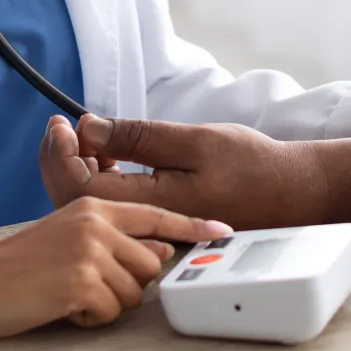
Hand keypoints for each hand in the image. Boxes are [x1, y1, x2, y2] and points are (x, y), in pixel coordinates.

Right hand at [0, 196, 231, 335]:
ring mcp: (90, 252)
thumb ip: (115, 238)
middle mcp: (96, 224)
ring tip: (72, 294)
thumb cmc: (17, 265)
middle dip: (128, 284)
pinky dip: (90, 317)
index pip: (156, 215)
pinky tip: (64, 306)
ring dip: (107, 303)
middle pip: (150, 263)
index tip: (220, 231)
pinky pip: (111, 310)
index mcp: (94, 207)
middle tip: (89, 286)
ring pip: (134, 291)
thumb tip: (159, 249)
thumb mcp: (69, 236)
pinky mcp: (81, 282)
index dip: (192, 226)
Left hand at [41, 113, 330, 231]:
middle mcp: (146, 225)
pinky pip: (114, 208)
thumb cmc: (251, 165)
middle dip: (59, 161)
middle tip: (60, 126)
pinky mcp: (160, 223)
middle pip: (78, 202)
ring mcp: (152, 227)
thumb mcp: (194, 140)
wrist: (291, 193)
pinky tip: (107, 156)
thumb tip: (89, 130)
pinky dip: (99, 179)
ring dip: (77, 170)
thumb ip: (139, 137)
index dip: (61, 156)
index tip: (63, 123)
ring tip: (82, 136)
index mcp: (152, 206)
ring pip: (93, 207)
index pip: (81, 189)